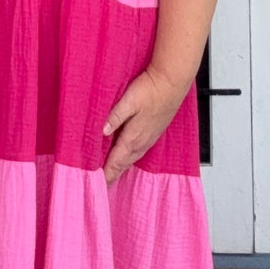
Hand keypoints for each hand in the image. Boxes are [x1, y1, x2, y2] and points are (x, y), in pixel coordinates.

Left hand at [100, 66, 186, 184]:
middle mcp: (142, 142)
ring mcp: (149, 138)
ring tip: (111, 175)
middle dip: (112, 175)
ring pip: (131, 159)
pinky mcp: (153, 132)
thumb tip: (101, 131)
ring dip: (121, 168)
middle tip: (102, 185)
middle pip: (123, 164)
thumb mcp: (129, 101)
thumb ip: (115, 117)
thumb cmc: (151, 90)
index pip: (116, 162)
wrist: (172, 83)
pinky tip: (126, 157)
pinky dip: (129, 159)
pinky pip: (138, 152)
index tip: (96, 184)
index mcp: (133, 137)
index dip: (106, 174)